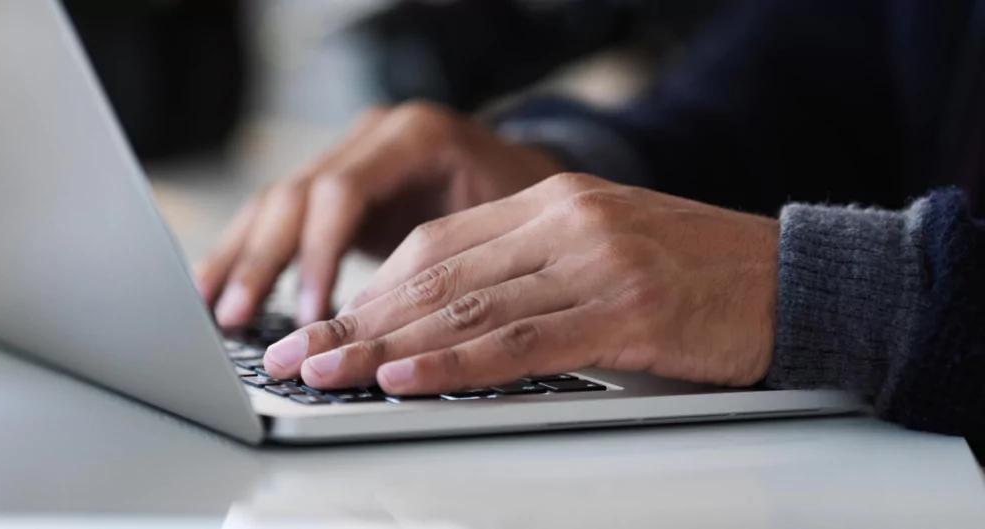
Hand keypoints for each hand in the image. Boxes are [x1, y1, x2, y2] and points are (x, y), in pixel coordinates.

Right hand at [195, 102, 563, 326]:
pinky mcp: (336, 181)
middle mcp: (373, 135)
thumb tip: (384, 329)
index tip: (310, 313)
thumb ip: (442, 262)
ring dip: (242, 258)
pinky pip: (282, 214)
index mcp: (414, 135)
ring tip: (212, 309)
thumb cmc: (522, 203)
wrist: (523, 172)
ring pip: (277, 202)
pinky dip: (251, 251)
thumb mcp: (497, 225)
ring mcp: (350, 152)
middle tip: (237, 318)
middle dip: (263, 261)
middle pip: (295, 194)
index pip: (342, 191)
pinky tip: (219, 284)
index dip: (319, 254)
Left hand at [264, 173, 780, 393]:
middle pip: (437, 273)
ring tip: (330, 373)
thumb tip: (441, 322)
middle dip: (359, 319)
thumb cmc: (695, 277)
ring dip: (387, 345)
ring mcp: (595, 261)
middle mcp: (566, 221)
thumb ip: (524, 276)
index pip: (438, 245)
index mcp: (554, 202)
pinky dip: (455, 362)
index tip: (328, 323)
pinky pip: (519, 341)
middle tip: (302, 353)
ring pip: (467, 307)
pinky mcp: (626, 309)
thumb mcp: (599, 258)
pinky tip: (407, 379)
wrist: (794, 280)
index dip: (373, 289)